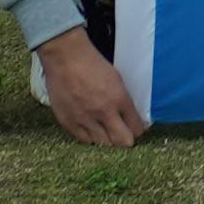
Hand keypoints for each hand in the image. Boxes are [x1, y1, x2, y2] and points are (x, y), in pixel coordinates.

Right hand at [38, 27, 145, 146]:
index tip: (136, 129)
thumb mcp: (118, 80)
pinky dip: (90, 137)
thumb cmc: (93, 65)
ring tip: (107, 132)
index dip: (138, 131)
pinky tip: (92, 130)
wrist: (65, 59)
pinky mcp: (68, 122)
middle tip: (124, 134)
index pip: (136, 128)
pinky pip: (83, 140)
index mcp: (119, 99)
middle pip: (122, 142)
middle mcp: (103, 112)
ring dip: (107, 140)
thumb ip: (125, 101)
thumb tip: (133, 118)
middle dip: (126, 140)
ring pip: (103, 144)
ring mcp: (84, 119)